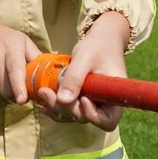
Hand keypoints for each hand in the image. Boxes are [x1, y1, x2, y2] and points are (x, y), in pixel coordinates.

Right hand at [0, 20, 40, 107]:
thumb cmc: (5, 40)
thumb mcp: (23, 42)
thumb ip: (37, 58)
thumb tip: (54, 73)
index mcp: (10, 48)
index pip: (14, 70)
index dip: (18, 87)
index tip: (22, 100)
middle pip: (5, 88)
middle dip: (15, 96)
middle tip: (21, 95)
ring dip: (5, 100)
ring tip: (10, 94)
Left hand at [34, 12, 129, 131]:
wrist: (100, 38)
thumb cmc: (98, 45)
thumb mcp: (85, 58)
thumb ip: (75, 78)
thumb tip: (63, 100)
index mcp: (114, 96)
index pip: (108, 120)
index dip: (93, 115)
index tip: (82, 98)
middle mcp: (105, 104)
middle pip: (85, 118)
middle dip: (67, 108)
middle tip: (48, 92)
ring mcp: (92, 102)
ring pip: (74, 115)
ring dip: (57, 108)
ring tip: (43, 93)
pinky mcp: (81, 98)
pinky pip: (68, 109)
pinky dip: (56, 107)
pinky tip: (43, 100)